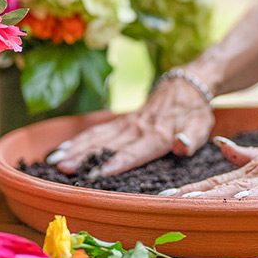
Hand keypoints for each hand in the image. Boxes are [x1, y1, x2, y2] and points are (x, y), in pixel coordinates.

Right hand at [51, 77, 214, 174]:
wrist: (185, 84)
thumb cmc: (194, 112)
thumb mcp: (201, 125)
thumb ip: (191, 137)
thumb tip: (181, 145)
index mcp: (158, 134)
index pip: (136, 150)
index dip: (119, 161)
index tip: (101, 172)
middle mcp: (138, 128)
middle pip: (108, 144)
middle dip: (85, 156)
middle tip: (64, 167)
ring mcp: (126, 123)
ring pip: (97, 136)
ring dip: (76, 148)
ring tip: (56, 161)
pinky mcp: (120, 121)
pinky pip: (96, 130)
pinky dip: (78, 140)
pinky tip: (61, 150)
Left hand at [162, 134, 257, 197]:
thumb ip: (245, 154)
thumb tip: (220, 144)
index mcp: (251, 169)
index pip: (214, 182)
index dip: (189, 191)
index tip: (162, 200)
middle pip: (220, 186)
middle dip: (192, 196)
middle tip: (164, 205)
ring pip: (240, 187)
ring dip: (214, 196)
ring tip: (189, 204)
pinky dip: (257, 194)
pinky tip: (240, 200)